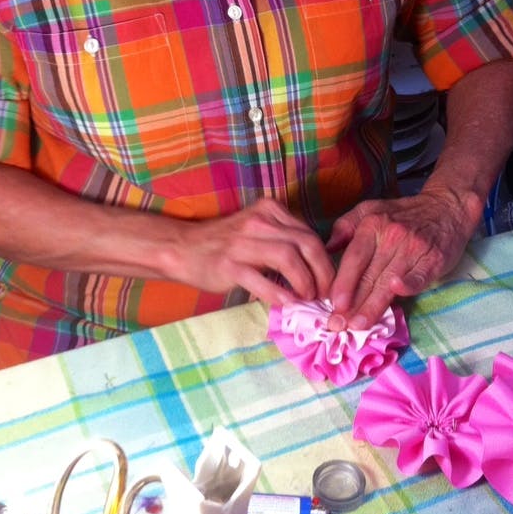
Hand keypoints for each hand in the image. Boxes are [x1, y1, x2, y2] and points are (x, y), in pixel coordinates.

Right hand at [173, 198, 334, 306]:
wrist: (183, 248)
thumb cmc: (225, 244)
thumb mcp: (258, 231)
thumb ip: (285, 242)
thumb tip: (317, 271)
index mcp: (270, 210)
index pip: (309, 234)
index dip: (325, 261)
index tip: (329, 282)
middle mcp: (259, 222)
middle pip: (306, 243)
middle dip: (322, 272)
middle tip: (324, 294)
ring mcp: (242, 242)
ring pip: (288, 258)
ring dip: (304, 282)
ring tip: (306, 298)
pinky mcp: (228, 264)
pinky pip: (261, 279)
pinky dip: (279, 293)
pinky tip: (286, 303)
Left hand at [326, 185, 481, 329]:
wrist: (446, 207)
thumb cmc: (403, 214)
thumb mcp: (370, 209)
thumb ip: (346, 226)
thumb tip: (326, 248)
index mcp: (373, 225)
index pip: (355, 258)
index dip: (344, 282)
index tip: (334, 304)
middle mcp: (392, 236)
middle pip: (370, 275)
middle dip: (354, 303)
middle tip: (340, 324)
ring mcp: (414, 248)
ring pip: (390, 281)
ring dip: (374, 305)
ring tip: (359, 324)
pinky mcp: (434, 259)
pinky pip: (419, 274)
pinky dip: (409, 283)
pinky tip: (398, 291)